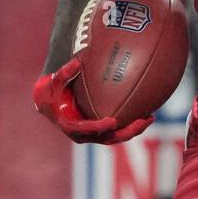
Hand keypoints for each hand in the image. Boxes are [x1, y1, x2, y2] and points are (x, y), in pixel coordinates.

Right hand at [33, 57, 153, 144]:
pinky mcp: (99, 131)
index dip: (100, 127)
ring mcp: (93, 135)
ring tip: (149, 118)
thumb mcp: (54, 82)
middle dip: (126, 131)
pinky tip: (144, 113)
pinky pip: (116, 130)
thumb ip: (65, 73)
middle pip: (108, 138)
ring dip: (133, 129)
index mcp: (70, 126)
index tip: (112, 121)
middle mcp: (83, 135)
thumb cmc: (50, 92)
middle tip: (142, 120)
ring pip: (115, 137)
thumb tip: (78, 61)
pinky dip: (129, 124)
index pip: (87, 129)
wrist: (48, 104)